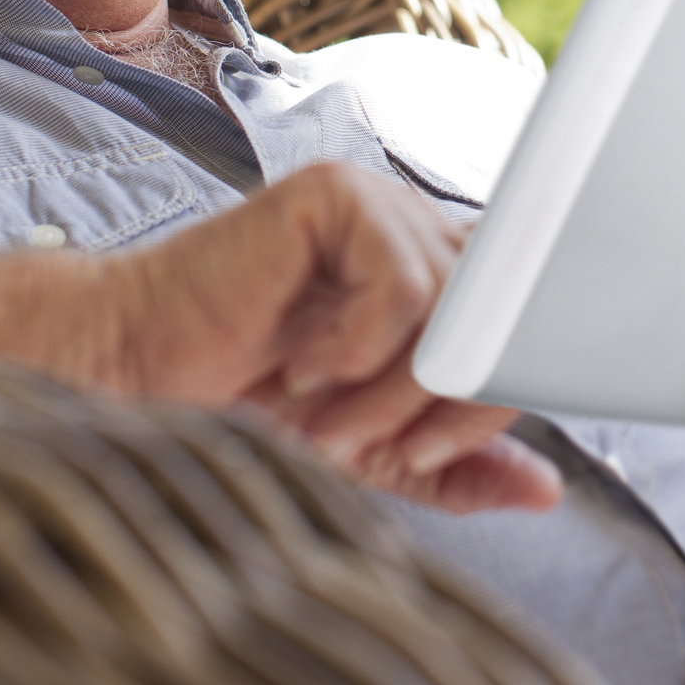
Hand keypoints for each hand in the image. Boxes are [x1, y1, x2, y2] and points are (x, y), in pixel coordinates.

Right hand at [105, 162, 560, 514]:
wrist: (136, 375)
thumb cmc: (243, 400)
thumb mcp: (371, 449)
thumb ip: (455, 466)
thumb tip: (548, 489)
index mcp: (436, 272)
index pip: (516, 325)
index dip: (490, 396)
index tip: (425, 455)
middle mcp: (417, 227)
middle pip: (496, 317)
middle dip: (445, 404)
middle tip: (375, 448)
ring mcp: (377, 202)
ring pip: (451, 306)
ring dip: (391, 388)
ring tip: (325, 417)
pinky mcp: (333, 195)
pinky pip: (398, 283)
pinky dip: (355, 346)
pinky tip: (301, 363)